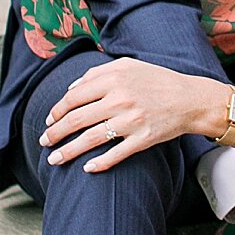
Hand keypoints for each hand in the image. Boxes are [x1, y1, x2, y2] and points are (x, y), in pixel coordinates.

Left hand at [40, 58, 223, 172]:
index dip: (57, 110)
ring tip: (54, 159)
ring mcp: (132, 121)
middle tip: (44, 142)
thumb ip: (97, 73)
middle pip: (76, 119)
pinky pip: (116, 154)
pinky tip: (86, 169)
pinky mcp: (143, 138)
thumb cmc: (157, 80)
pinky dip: (99, 163)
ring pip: (90, 139)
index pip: (74, 97)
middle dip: (55, 133)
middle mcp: (120, 99)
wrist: (190, 99)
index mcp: (114, 79)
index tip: (49, 120)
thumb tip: (70, 89)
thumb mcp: (128, 66)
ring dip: (67, 151)